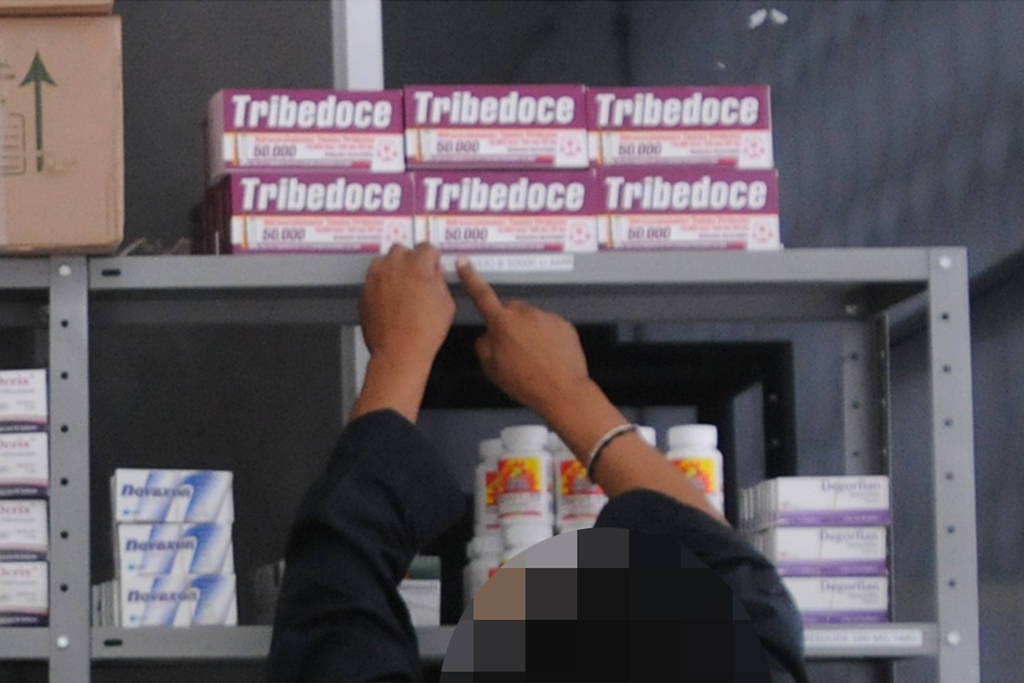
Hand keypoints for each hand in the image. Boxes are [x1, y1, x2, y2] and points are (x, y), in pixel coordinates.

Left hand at [360, 244, 454, 373]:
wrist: (399, 353)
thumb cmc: (423, 332)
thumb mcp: (446, 304)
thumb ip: (440, 281)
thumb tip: (435, 274)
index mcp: (418, 265)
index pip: (427, 247)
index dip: (433, 258)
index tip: (433, 265)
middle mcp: (393, 266)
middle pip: (402, 250)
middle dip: (411, 260)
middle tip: (418, 277)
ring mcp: (375, 278)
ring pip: (384, 262)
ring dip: (394, 270)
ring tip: (403, 288)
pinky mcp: (364, 291)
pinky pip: (374, 280)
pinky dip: (382, 285)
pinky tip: (392, 301)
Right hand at [457, 256, 589, 414]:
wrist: (563, 391)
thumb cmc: (527, 383)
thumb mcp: (492, 369)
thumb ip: (483, 346)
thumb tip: (487, 336)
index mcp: (503, 323)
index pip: (482, 295)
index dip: (470, 278)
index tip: (463, 263)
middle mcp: (525, 314)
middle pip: (510, 310)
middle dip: (509, 323)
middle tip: (512, 350)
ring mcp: (546, 317)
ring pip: (531, 319)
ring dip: (529, 332)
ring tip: (534, 358)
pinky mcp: (564, 324)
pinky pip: (550, 326)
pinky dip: (547, 338)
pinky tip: (548, 357)